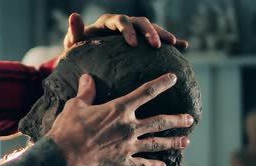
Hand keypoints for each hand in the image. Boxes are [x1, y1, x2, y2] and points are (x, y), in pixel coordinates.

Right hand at [46, 73, 193, 165]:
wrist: (63, 157)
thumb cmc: (67, 129)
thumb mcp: (75, 106)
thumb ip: (86, 92)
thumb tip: (87, 78)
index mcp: (118, 109)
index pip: (146, 92)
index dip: (161, 84)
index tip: (173, 78)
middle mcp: (128, 127)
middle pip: (160, 122)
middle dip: (177, 120)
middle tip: (190, 118)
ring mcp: (128, 146)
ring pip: (157, 143)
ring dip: (173, 142)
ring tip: (186, 141)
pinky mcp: (122, 163)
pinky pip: (143, 164)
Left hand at [63, 13, 188, 49]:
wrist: (86, 57)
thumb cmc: (79, 50)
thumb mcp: (73, 42)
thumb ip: (74, 31)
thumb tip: (73, 15)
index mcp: (108, 22)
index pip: (120, 21)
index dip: (127, 30)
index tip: (132, 44)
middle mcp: (123, 23)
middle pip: (140, 22)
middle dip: (149, 32)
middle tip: (156, 45)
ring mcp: (133, 31)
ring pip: (151, 28)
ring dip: (163, 34)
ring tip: (174, 44)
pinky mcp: (140, 40)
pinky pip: (157, 38)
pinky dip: (170, 41)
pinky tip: (184, 46)